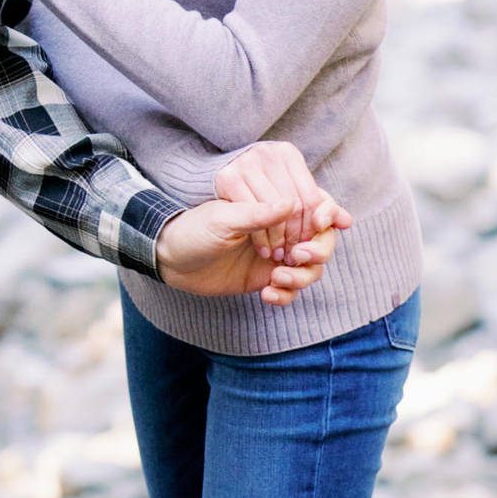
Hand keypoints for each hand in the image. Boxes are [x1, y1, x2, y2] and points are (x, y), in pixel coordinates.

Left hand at [156, 195, 343, 305]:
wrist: (170, 259)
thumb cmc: (192, 229)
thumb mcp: (222, 219)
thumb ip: (257, 214)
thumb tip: (291, 203)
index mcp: (272, 206)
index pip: (315, 206)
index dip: (327, 214)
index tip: (322, 223)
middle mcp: (280, 229)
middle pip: (322, 240)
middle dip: (319, 249)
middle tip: (296, 255)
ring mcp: (276, 255)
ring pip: (312, 268)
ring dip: (302, 276)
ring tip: (276, 278)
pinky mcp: (266, 279)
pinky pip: (292, 290)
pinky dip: (286, 295)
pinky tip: (267, 294)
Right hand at [213, 139, 352, 261]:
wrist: (207, 201)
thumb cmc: (255, 200)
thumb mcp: (288, 201)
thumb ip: (317, 210)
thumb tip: (346, 221)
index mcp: (287, 154)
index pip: (312, 197)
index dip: (315, 226)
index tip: (310, 244)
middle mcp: (268, 153)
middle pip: (295, 205)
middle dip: (298, 236)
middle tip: (297, 256)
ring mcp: (246, 163)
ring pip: (276, 210)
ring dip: (279, 239)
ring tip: (281, 256)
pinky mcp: (227, 177)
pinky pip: (254, 213)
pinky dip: (262, 237)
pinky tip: (264, 250)